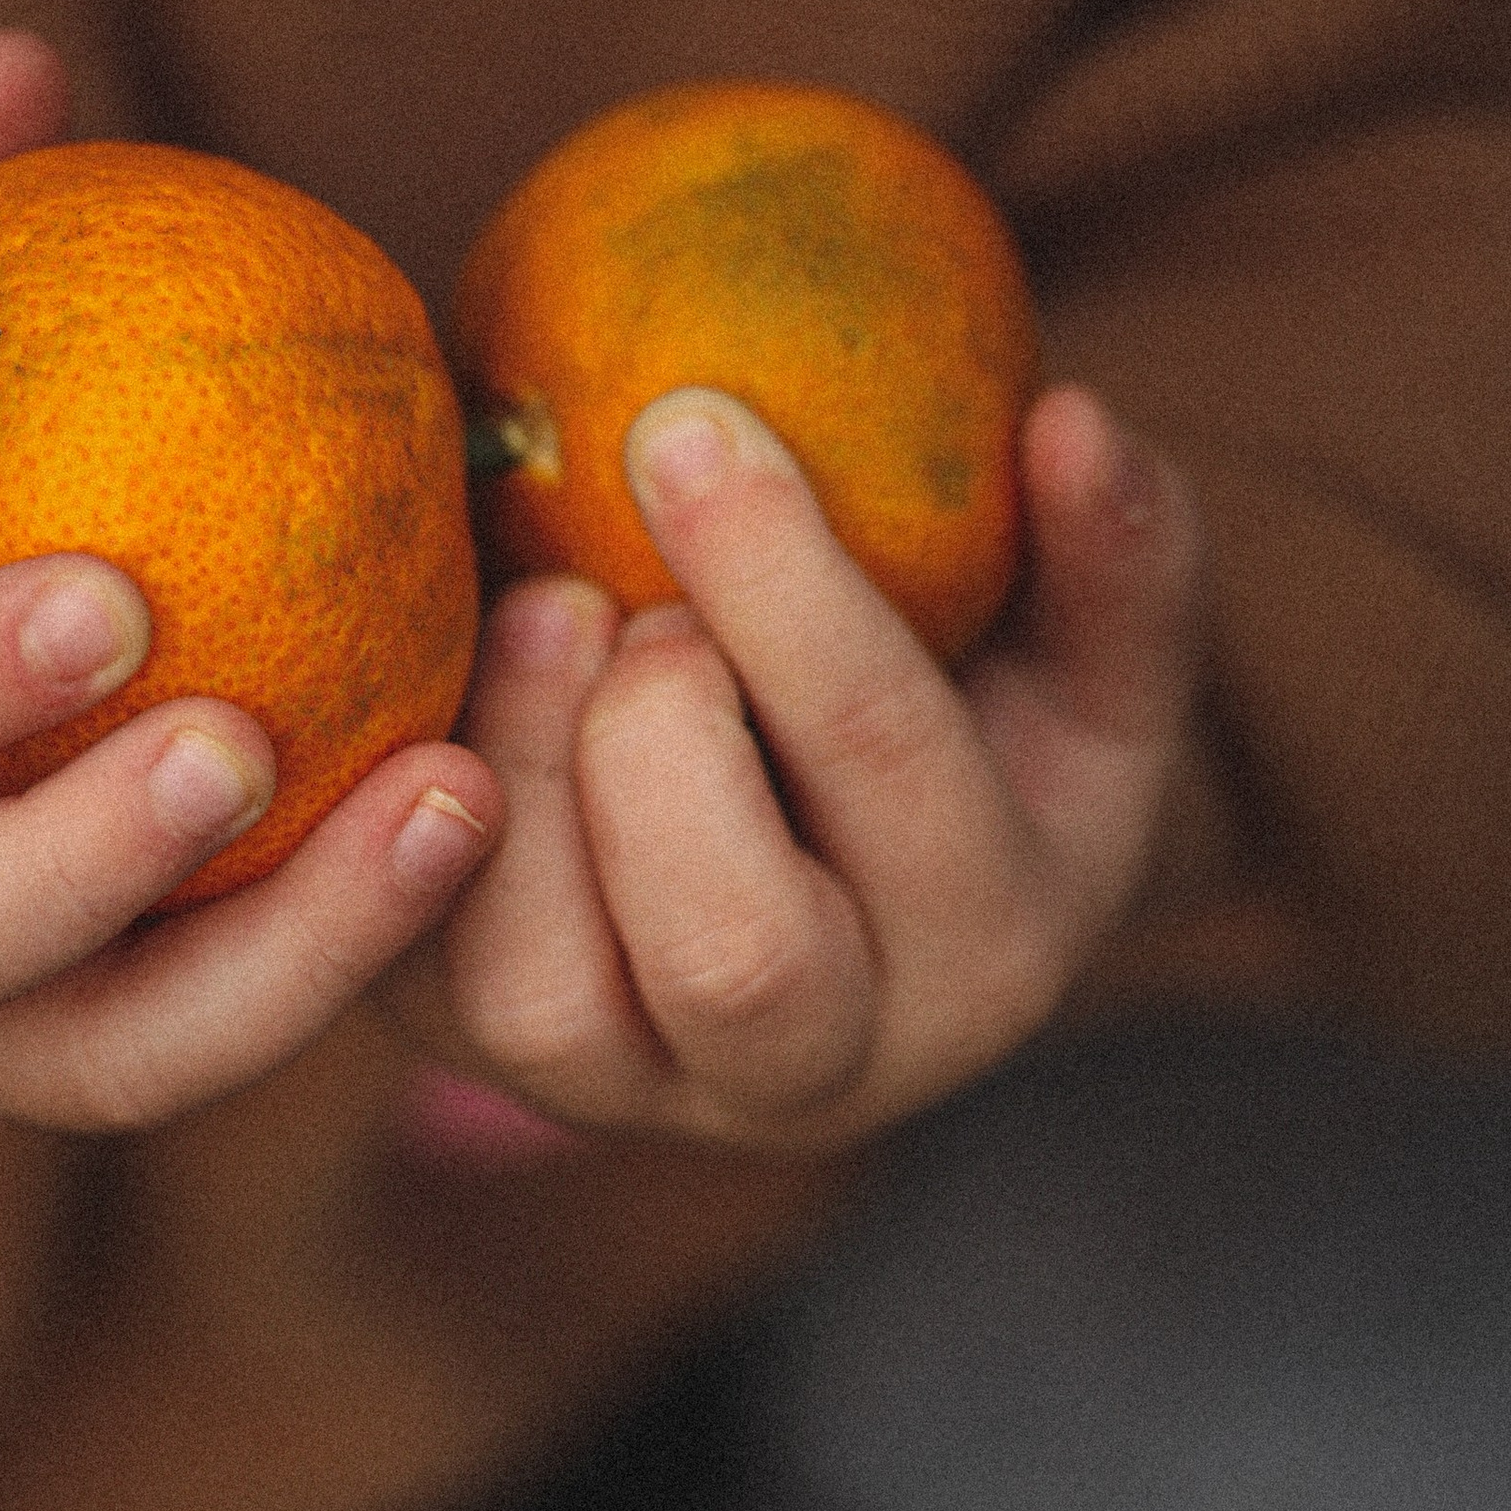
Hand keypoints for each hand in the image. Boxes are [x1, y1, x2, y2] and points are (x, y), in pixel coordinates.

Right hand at [0, 33, 498, 1128]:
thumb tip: (24, 62)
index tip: (107, 597)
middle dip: (85, 876)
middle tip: (253, 746)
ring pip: (94, 1059)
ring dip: (282, 961)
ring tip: (456, 801)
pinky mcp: (49, 1057)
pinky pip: (206, 1037)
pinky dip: (342, 957)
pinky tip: (484, 825)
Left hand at [386, 381, 1199, 1154]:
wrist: (836, 894)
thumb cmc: (976, 733)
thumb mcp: (1086, 664)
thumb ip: (1114, 558)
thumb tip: (1074, 422)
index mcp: (988, 956)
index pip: (887, 769)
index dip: (782, 587)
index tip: (687, 417)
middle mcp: (817, 1073)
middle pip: (732, 951)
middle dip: (654, 732)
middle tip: (613, 589)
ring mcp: (632, 1093)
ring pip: (543, 1001)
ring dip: (514, 772)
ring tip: (541, 611)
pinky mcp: (476, 1063)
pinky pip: (404, 973)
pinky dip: (396, 812)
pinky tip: (440, 668)